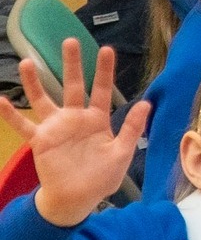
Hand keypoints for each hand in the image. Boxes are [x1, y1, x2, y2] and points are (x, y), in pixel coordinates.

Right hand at [0, 41, 149, 227]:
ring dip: (35, 82)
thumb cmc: (102, 177)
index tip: (106, 50)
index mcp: (97, 120)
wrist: (78, 198)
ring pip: (43, 100)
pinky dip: (11, 115)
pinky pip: (23, 126)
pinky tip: (0, 100)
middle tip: (70, 41)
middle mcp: (75, 118)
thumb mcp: (121, 153)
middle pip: (72, 86)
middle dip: (71, 64)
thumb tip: (146, 103)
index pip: (101, 90)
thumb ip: (131, 128)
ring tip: (27, 62)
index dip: (104, 71)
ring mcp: (56, 128)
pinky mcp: (40, 141)